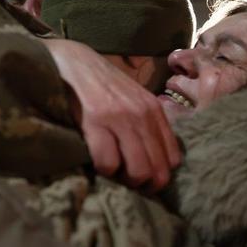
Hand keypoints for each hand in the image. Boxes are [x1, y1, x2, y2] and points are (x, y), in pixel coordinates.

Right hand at [44, 39, 179, 190]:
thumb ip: (147, 123)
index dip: (159, 176)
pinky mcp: (96, 121)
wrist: (73, 61)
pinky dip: (104, 170)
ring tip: (112, 173)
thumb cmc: (102, 84)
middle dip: (144, 185)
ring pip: (138, 171)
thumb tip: (156, 160)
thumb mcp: (134, 99)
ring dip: (125, 181)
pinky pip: (109, 162)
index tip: (143, 179)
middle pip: (158, 170)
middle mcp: (143, 115)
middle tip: (127, 183)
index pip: (172, 159)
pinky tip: (96, 161)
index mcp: (155, 111)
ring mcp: (121, 118)